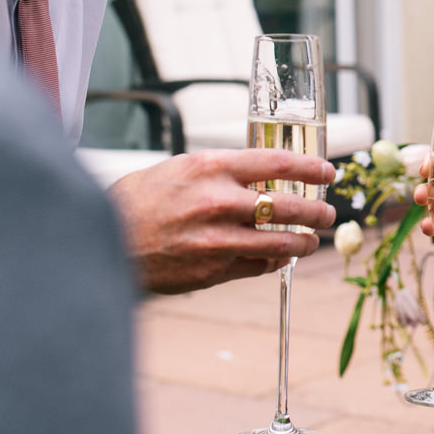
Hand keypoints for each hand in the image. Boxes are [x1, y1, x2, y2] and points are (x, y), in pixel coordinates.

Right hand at [108, 149, 336, 294]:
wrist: (104, 239)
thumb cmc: (139, 201)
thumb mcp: (181, 169)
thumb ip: (223, 173)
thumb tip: (264, 178)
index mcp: (212, 167)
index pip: (279, 162)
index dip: (311, 167)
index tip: (329, 172)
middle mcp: (219, 201)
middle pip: (289, 205)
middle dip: (317, 211)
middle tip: (328, 214)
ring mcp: (217, 239)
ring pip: (280, 242)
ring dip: (303, 242)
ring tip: (311, 241)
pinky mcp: (213, 270)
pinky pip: (257, 267)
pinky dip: (272, 262)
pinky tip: (277, 257)